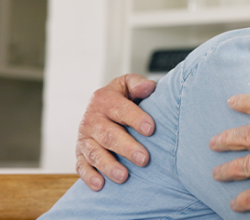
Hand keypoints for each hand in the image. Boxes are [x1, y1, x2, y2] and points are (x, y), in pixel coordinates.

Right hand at [75, 73, 156, 190]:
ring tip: (124, 176)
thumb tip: (149, 87)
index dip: (136, 119)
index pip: (121, 109)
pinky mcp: (79, 154)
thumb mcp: (127, 85)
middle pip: (109, 135)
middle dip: (127, 148)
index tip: (150, 129)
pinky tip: (100, 185)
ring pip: (95, 153)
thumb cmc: (121, 97)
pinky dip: (89, 176)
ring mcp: (84, 138)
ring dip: (109, 166)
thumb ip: (137, 84)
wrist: (100, 107)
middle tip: (144, 159)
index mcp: (104, 99)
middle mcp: (91, 119)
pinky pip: (81, 167)